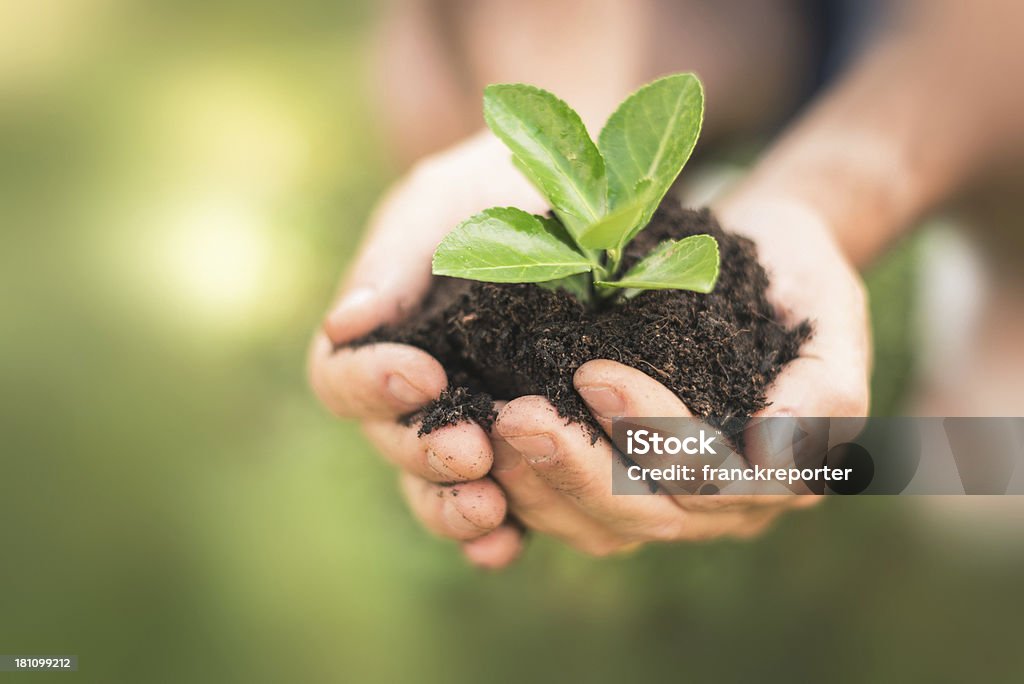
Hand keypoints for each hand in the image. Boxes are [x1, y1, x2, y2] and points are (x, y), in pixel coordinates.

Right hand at [309, 132, 544, 568]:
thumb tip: (344, 324)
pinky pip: (504, 507)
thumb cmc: (495, 188)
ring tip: (490, 511)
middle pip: (391, 446)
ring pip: (437, 491)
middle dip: (425, 454)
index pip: (341, 379)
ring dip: (455, 510)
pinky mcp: (525, 454)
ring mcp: (468, 427)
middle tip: (471, 450)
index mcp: (380, 339)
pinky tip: (513, 541)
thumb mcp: (441, 204)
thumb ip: (394, 260)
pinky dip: (501, 533)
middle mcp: (415, 395)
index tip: (420, 372)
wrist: (578, 194)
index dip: (371, 386)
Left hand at [486, 193, 869, 558]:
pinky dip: (531, 491)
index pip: (714, 477)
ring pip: (605, 527)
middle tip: (516, 417)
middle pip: (649, 513)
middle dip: (579, 468)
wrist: (763, 266)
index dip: (652, 434)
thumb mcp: (833, 311)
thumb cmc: (799, 281)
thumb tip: (772, 449)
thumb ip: (825, 386)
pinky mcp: (630, 493)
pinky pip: (576, 516)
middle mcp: (732, 507)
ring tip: (491, 433)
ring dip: (542, 486)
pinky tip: (487, 451)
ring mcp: (678, 508)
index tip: (592, 372)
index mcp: (787, 473)